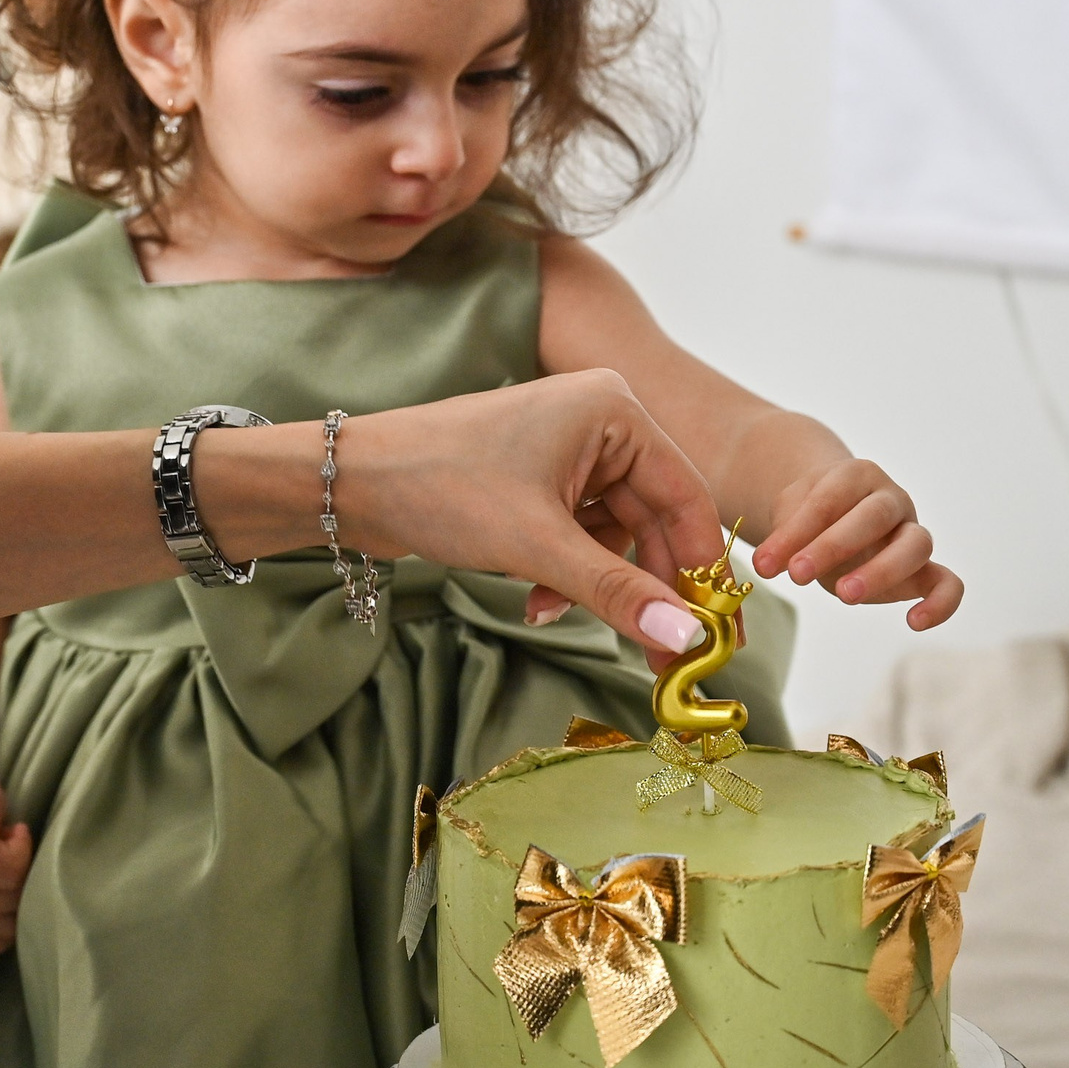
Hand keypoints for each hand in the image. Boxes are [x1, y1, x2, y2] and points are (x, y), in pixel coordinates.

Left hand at [340, 370, 721, 656]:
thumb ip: (617, 592)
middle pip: (654, 520)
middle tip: (661, 658)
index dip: (701, 571)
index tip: (716, 637)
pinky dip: (566, 572)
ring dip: (593, 583)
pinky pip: (579, 533)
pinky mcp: (540, 476)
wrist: (352, 482)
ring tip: (551, 613)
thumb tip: (685, 640)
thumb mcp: (537, 546)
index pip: (687, 498)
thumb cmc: (441, 487)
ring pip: (614, 534)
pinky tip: (535, 601)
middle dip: (645, 588)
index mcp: (614, 410)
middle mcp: (600, 420)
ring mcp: (569, 447)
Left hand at [748, 458, 962, 631]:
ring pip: (916, 544)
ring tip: (843, 595)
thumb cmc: (812, 518)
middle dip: (833, 546)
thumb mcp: (790, 518)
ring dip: (881, 572)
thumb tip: (765, 564)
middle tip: (797, 574)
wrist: (834, 517)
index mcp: (855, 475)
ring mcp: (912, 531)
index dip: (797, 531)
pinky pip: (948, 582)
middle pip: (874, 516)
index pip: (829, 499)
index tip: (766, 563)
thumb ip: (783, 538)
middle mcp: (891, 500)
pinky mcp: (925, 568)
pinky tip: (913, 622)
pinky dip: (941, 602)